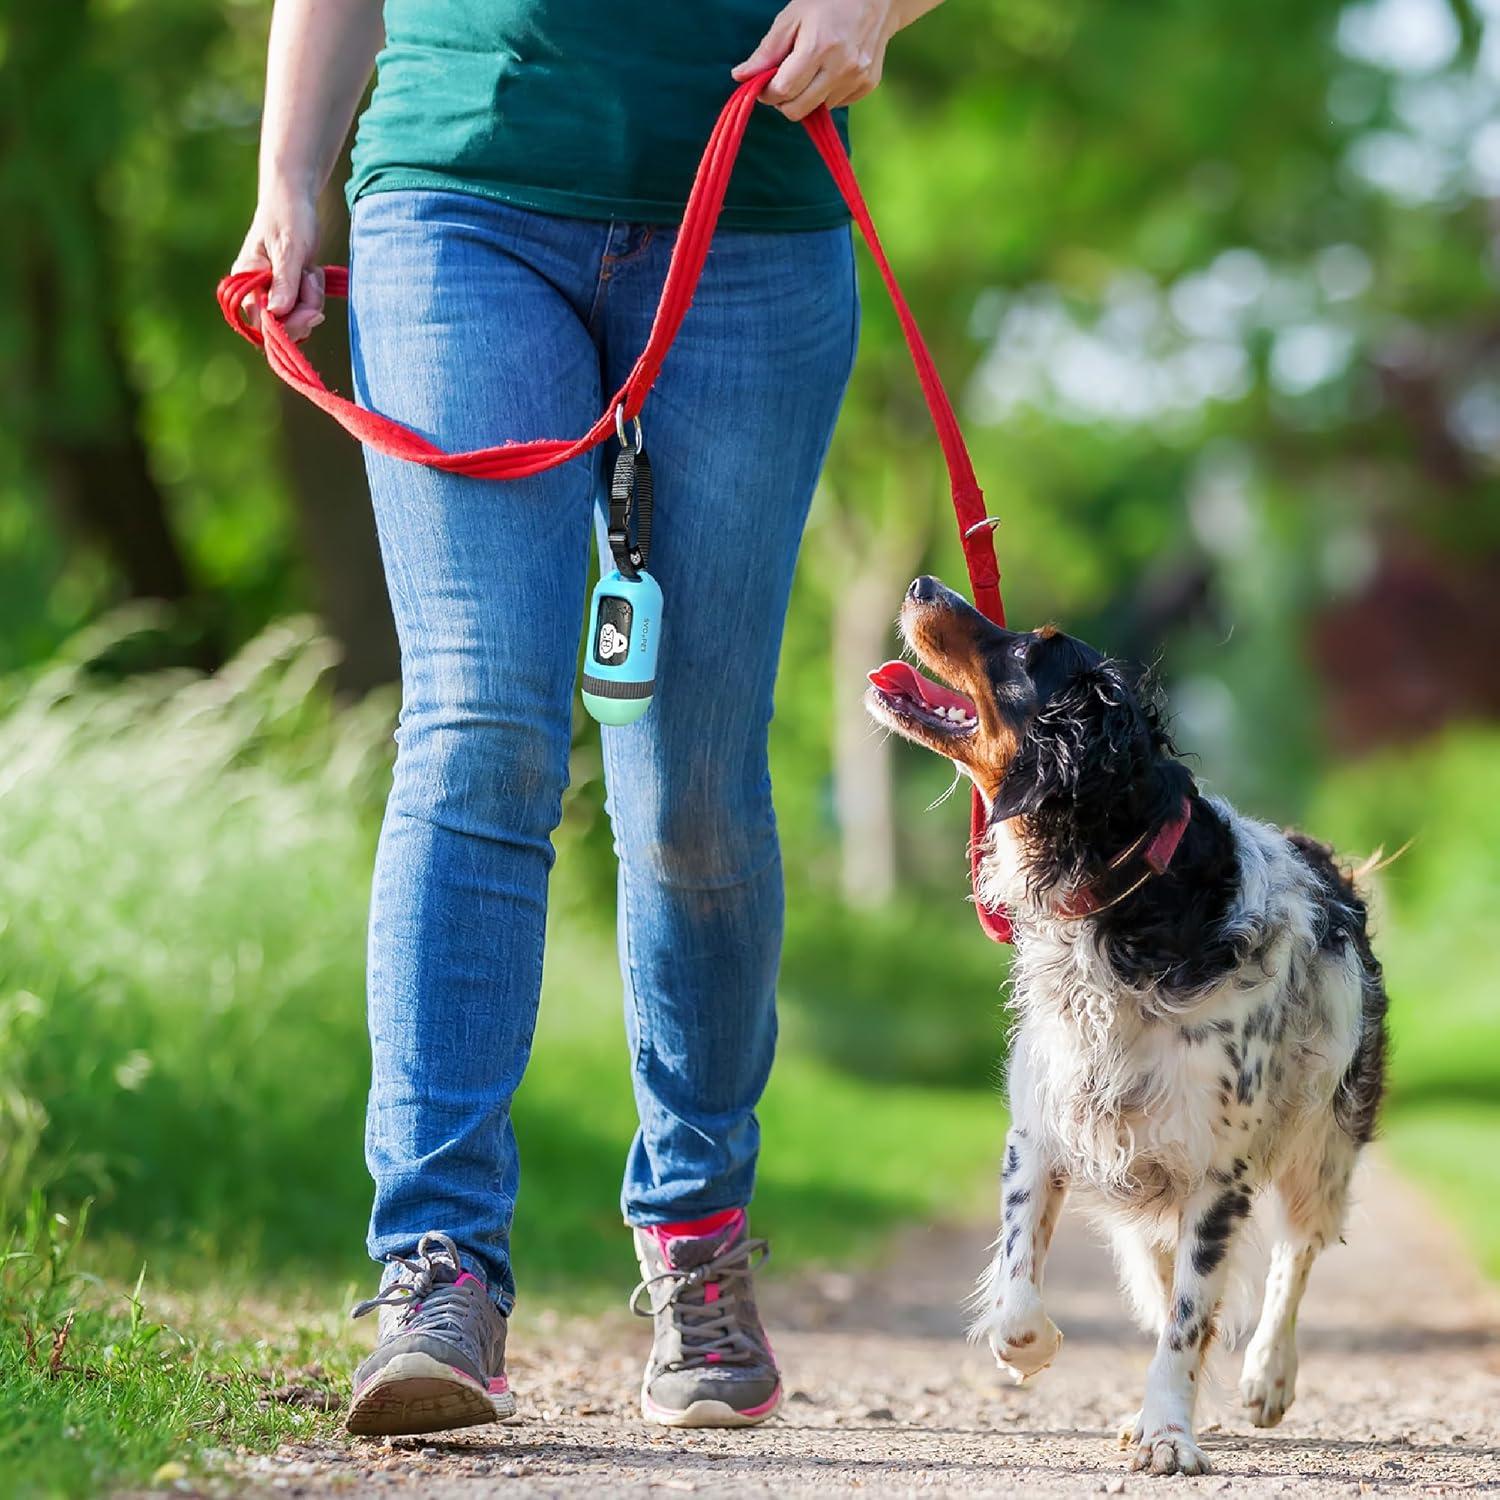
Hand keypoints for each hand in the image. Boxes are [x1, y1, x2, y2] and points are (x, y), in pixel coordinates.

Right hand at [230, 186, 324, 341]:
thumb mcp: (289, 248)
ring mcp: (271, 293)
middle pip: (283, 327)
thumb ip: (284, 282)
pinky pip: (304, 308)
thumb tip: (277, 314)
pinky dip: (314, 295)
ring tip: (310, 270)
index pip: (263, 324)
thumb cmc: (288, 217)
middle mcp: (255, 291)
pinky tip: (311, 273)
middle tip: (311, 279)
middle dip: (305, 310)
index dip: (289, 326)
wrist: (293, 200)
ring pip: (297, 319)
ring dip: (312, 299)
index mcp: (246, 280)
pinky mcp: (287, 292)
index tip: (313, 311)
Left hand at [733, 0, 897, 121]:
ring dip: (807, 96)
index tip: (764, 85)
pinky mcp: (867, 86)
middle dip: (784, 101)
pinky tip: (830, 70)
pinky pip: (836, 104)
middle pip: (798, 110)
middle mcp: (841, 68)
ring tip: (811, 69)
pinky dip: (826, 94)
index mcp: (818, 48)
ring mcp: (857, 79)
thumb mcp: (791, 18)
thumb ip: (766, 52)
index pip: (783, 91)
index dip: (768, 93)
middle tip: (784, 81)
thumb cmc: (828, 2)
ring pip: (817, 109)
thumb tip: (740, 77)